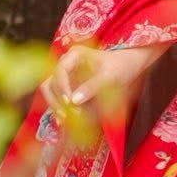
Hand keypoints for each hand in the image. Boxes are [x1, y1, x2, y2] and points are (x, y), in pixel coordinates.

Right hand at [41, 44, 156, 116]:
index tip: (69, 103)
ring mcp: (65, 77)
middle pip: (49, 83)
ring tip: (66, 120)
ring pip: (50, 92)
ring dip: (55, 106)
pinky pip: (58, 99)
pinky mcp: (68, 88)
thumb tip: (74, 101)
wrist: (126, 68)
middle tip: (67, 115)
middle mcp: (66, 65)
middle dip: (56, 100)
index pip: (60, 71)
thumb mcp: (109, 76)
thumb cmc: (119, 67)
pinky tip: (68, 120)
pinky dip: (62, 109)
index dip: (62, 87)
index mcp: (74, 55)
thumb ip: (92, 87)